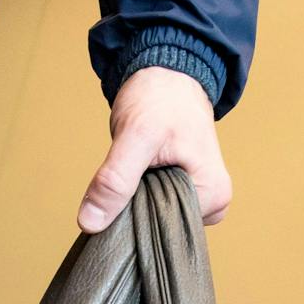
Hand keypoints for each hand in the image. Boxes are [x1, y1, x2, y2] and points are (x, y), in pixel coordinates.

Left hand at [77, 66, 230, 233]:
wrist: (165, 72)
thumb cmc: (160, 98)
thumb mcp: (136, 136)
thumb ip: (115, 181)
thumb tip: (89, 223)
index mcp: (214, 196)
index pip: (167, 231)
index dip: (134, 220)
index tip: (116, 201)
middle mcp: (213, 202)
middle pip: (163, 227)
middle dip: (136, 211)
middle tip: (122, 181)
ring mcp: (199, 196)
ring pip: (156, 217)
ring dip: (135, 203)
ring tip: (131, 176)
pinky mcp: (183, 188)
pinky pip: (156, 205)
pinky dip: (139, 196)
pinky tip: (135, 179)